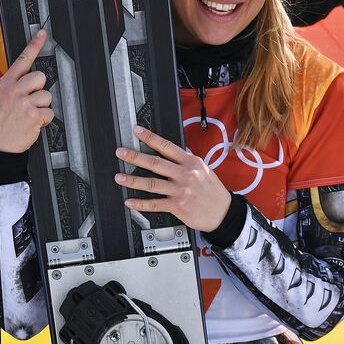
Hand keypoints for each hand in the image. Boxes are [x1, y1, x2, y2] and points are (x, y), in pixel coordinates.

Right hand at [0, 30, 52, 152]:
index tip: (42, 33)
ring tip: (29, 115)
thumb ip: (12, 86)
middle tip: (31, 100)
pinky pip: (49, 112)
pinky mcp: (33, 116)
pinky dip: (44, 120)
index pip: (22, 61)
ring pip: (47, 96)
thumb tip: (28, 78)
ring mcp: (23, 103)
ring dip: (42, 107)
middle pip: (41, 77)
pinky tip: (33, 124)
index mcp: (5, 84)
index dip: (34, 46)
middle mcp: (13, 91)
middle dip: (40, 89)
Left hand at [116, 125, 232, 232]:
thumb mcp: (203, 169)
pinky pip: (155, 204)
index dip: (150, 138)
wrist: (223, 212)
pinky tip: (130, 202)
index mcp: (191, 162)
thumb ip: (185, 162)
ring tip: (120, 178)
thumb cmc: (213, 191)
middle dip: (135, 156)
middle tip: (121, 153)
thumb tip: (169, 153)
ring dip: (132, 180)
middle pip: (155, 163)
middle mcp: (185, 174)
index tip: (137, 131)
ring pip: (151, 184)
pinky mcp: (178, 206)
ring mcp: (181, 191)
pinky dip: (140, 203)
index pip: (167, 146)